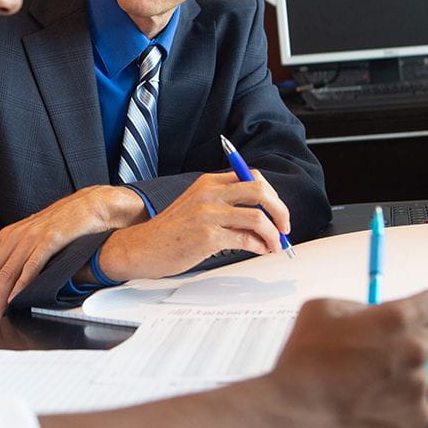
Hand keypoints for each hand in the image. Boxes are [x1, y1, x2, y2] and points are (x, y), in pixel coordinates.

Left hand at [0, 185, 145, 331]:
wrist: (87, 206)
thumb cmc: (61, 224)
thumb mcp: (30, 236)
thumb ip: (15, 253)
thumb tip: (2, 281)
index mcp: (6, 235)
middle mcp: (14, 236)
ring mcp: (30, 238)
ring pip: (5, 274)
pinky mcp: (49, 241)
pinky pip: (30, 267)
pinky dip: (21, 286)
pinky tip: (17, 301)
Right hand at [96, 171, 290, 280]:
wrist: (142, 247)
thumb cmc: (170, 231)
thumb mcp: (196, 205)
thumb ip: (223, 202)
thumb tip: (261, 213)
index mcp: (208, 182)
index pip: (251, 177)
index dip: (271, 194)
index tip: (277, 211)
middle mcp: (209, 193)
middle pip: (260, 191)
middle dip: (280, 210)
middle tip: (285, 227)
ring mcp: (208, 214)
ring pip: (258, 218)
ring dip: (274, 235)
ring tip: (275, 245)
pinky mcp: (208, 236)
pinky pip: (247, 239)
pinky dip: (260, 246)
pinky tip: (259, 250)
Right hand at [270, 290, 427, 427]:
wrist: (296, 414)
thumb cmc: (303, 361)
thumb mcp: (319, 310)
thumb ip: (356, 305)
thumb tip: (373, 313)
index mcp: (394, 320)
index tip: (424, 308)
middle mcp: (415, 352)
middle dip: (424, 334)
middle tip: (395, 344)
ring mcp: (419, 388)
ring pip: (421, 372)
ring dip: (403, 373)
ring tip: (366, 383)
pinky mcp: (417, 420)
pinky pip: (415, 405)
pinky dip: (398, 403)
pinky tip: (369, 404)